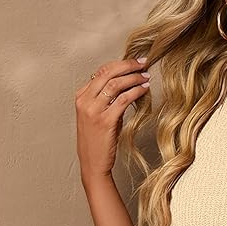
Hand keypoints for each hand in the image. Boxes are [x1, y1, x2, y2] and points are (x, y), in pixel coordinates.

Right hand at [75, 56, 150, 184]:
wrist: (93, 163)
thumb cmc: (98, 140)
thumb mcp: (98, 115)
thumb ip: (108, 99)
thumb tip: (127, 84)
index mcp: (81, 97)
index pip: (101, 72)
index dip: (119, 64)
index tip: (134, 62)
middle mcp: (85, 101)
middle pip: (107, 73)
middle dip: (128, 65)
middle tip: (143, 63)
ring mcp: (94, 111)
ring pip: (115, 84)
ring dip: (133, 78)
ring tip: (146, 76)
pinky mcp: (105, 121)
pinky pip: (123, 100)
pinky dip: (135, 92)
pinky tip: (144, 89)